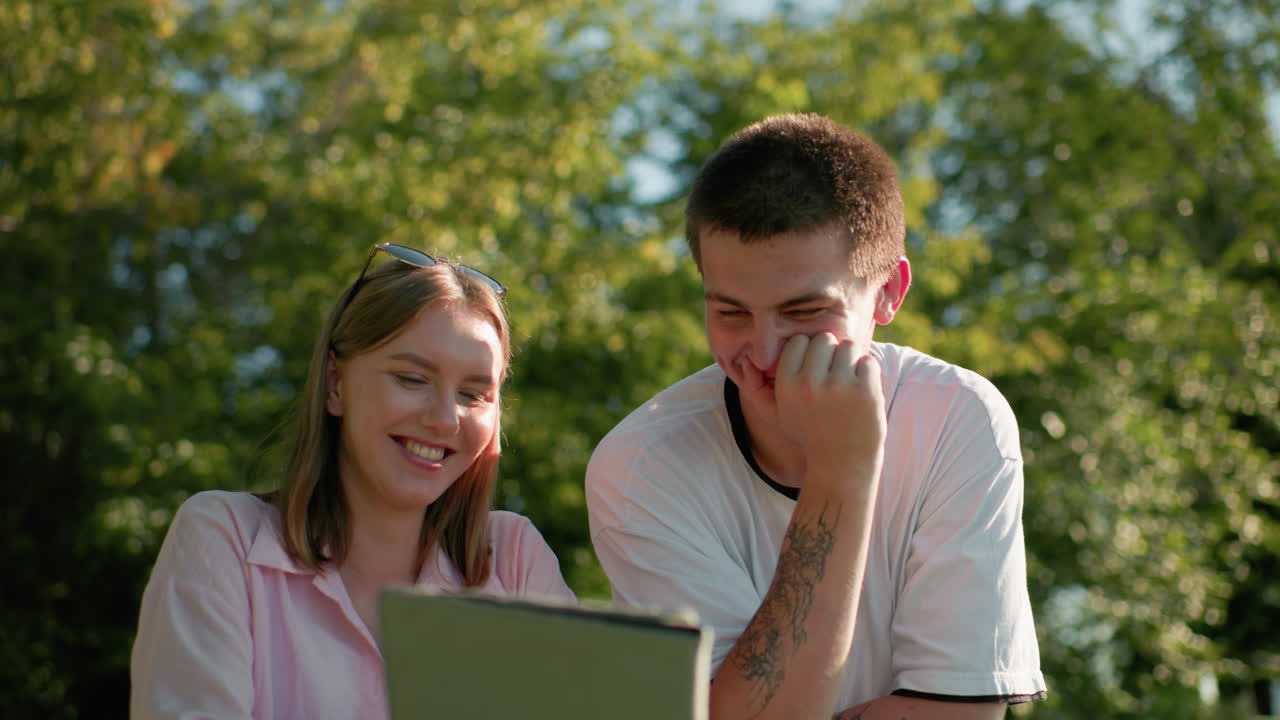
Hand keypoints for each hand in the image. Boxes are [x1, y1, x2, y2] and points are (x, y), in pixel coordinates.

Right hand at [774, 333, 885, 490]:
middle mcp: (809, 383)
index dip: (808, 349)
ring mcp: (839, 386)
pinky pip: (868, 361)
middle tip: (834, 373)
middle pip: (824, 339)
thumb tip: (748, 360)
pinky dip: (867, 373)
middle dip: (831, 351)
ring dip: (850, 360)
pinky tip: (861, 391)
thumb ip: (764, 386)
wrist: (841, 465)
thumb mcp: (781, 412)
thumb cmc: (810, 434)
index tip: (815, 366)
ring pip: (848, 347)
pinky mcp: (865, 391)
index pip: (798, 341)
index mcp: (787, 385)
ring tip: (847, 382)